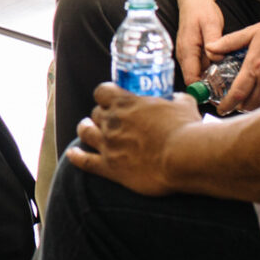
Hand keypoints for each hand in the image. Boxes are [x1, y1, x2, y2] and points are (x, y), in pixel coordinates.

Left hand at [67, 82, 198, 196]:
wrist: (183, 158)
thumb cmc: (186, 129)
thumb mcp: (183, 103)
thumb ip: (176, 98)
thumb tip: (176, 98)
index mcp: (126, 102)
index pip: (102, 91)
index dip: (104, 95)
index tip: (109, 98)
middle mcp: (112, 121)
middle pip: (95, 113)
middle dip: (100, 114)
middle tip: (107, 120)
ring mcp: (108, 144)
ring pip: (85, 132)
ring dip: (85, 129)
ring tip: (87, 129)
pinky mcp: (110, 167)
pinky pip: (85, 161)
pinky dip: (76, 157)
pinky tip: (72, 155)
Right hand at [174, 0, 224, 85]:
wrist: (194, 0)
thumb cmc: (201, 11)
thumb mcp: (211, 23)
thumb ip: (213, 41)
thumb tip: (215, 59)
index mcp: (187, 51)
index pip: (191, 79)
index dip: (203, 90)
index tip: (219, 95)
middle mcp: (184, 56)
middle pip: (195, 80)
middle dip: (209, 88)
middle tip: (229, 91)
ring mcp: (187, 56)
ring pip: (198, 75)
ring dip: (211, 80)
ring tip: (229, 82)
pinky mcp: (192, 54)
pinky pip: (200, 68)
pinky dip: (211, 71)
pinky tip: (224, 70)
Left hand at [206, 12, 259, 113]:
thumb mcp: (252, 31)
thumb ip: (229, 42)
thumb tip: (209, 48)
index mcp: (255, 66)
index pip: (237, 94)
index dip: (227, 105)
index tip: (220, 109)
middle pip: (250, 105)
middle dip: (240, 106)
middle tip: (234, 102)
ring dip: (255, 104)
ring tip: (250, 96)